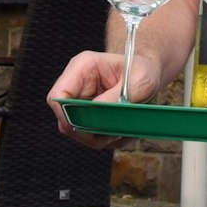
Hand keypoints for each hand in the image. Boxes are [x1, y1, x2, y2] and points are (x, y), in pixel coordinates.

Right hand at [45, 49, 164, 149]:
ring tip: (123, 130)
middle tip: (113, 132)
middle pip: (64, 120)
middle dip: (88, 132)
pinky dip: (108, 139)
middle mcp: (77, 85)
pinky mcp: (88, 115)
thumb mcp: (139, 82)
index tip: (89, 126)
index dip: (67, 116)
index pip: (57, 96)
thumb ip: (116, 98)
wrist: (149, 73)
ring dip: (100, 137)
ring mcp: (81, 101)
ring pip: (77, 132)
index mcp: (83, 68)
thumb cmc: (144, 71)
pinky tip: (124, 130)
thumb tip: (96, 115)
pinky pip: (91, 136)